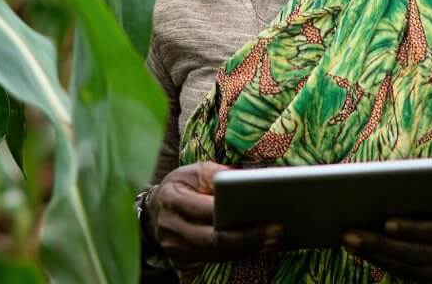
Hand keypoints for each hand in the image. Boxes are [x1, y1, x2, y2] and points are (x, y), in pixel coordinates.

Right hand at [145, 162, 281, 269]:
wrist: (154, 210)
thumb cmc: (181, 185)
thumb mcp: (195, 170)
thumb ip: (218, 174)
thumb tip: (247, 180)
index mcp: (173, 199)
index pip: (205, 210)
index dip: (233, 214)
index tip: (262, 210)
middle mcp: (171, 227)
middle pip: (213, 239)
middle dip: (247, 237)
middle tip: (277, 231)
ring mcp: (175, 248)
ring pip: (216, 253)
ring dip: (248, 249)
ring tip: (275, 240)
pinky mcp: (183, 260)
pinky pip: (214, 260)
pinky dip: (238, 254)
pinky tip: (259, 247)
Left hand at [342, 180, 431, 282]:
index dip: (413, 227)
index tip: (385, 222)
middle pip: (420, 254)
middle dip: (383, 244)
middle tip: (351, 233)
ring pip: (412, 270)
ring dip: (379, 257)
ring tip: (351, 242)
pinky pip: (411, 278)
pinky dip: (387, 265)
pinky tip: (366, 253)